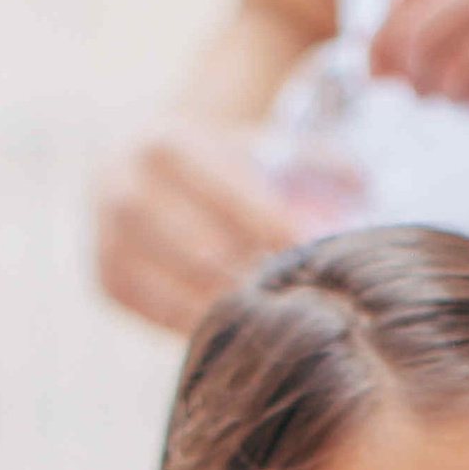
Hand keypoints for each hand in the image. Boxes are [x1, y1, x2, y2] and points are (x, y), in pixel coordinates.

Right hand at [91, 118, 308, 332]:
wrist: (138, 163)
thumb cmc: (218, 162)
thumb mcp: (259, 145)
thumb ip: (312, 160)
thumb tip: (363, 185)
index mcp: (164, 144)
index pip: (229, 195)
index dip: (274, 227)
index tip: (314, 252)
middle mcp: (122, 188)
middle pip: (204, 252)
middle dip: (256, 277)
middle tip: (303, 297)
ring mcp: (106, 239)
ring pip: (181, 292)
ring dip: (234, 309)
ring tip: (278, 317)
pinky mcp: (105, 282)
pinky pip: (161, 317)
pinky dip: (204, 325)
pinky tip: (241, 325)